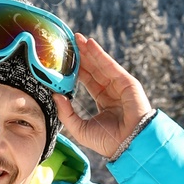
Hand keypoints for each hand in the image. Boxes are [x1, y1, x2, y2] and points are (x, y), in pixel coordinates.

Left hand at [54, 31, 150, 161]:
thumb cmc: (108, 141)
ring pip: (101, 65)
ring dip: (89, 51)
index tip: (64, 60)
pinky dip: (100, 53)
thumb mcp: (80, 128)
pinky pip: (110, 65)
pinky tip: (89, 43)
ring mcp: (121, 86)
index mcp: (103, 102)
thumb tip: (55, 96)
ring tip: (76, 38)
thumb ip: (66, 113)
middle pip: (94, 69)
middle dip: (82, 56)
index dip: (76, 70)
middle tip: (68, 43)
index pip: (88, 81)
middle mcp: (112, 91)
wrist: (129, 145)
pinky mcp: (127, 83)